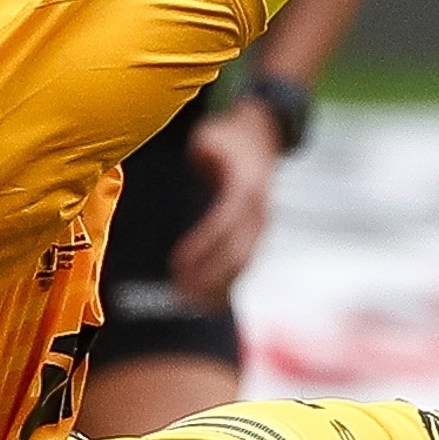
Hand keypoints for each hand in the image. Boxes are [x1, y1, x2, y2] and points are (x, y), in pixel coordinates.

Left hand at [169, 99, 281, 310]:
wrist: (261, 135)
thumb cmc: (227, 137)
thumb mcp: (213, 135)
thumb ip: (208, 147)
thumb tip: (203, 154)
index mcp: (245, 187)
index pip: (223, 224)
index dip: (202, 247)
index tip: (177, 265)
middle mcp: (257, 211)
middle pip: (236, 253)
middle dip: (208, 278)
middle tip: (179, 297)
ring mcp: (260, 225)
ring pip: (242, 264)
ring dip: (216, 287)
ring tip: (187, 304)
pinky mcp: (256, 234)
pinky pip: (244, 265)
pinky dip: (227, 286)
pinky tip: (207, 304)